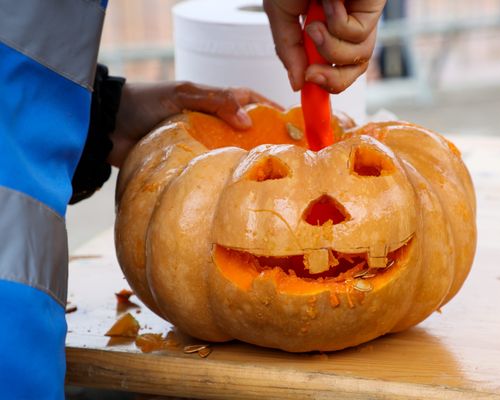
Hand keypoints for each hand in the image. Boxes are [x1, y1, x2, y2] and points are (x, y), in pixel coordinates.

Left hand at [107, 82, 278, 166]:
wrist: (105, 126)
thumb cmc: (143, 102)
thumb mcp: (181, 94)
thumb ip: (215, 101)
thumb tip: (248, 122)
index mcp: (212, 101)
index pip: (249, 102)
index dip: (272, 111)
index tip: (294, 125)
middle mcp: (210, 124)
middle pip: (245, 132)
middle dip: (265, 143)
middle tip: (287, 160)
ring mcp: (199, 145)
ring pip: (229, 155)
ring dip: (245, 165)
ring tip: (267, 181)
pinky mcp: (187, 165)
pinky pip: (209, 173)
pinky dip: (222, 181)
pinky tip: (236, 194)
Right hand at [263, 0, 384, 92]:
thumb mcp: (279, 14)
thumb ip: (288, 51)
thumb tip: (297, 84)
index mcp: (322, 29)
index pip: (329, 67)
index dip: (323, 87)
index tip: (310, 102)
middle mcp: (343, 27)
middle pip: (350, 73)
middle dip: (331, 81)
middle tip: (312, 75)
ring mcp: (359, 18)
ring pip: (356, 59)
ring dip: (329, 48)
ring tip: (315, 24)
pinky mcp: (373, 9)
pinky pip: (358, 36)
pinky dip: (338, 24)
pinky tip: (331, 2)